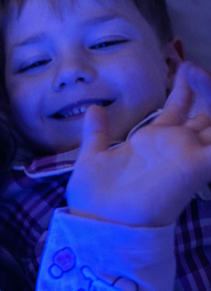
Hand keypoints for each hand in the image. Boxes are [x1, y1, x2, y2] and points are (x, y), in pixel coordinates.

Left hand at [67, 63, 210, 226]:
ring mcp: (189, 155)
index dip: (186, 87)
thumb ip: (97, 134)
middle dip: (205, 86)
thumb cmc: (94, 199)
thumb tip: (94, 108)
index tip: (183, 65)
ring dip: (210, 96)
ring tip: (198, 71)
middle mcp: (177, 146)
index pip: (180, 107)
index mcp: (154, 140)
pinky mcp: (197, 167)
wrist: (99, 225)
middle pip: (204, 111)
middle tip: (192, 65)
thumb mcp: (92, 158)